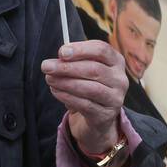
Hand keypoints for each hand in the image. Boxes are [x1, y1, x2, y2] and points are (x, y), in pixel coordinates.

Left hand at [42, 40, 127, 155]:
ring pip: (90, 88)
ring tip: (49, 79)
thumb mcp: (86, 70)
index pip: (102, 50)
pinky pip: (85, 104)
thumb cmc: (89, 86)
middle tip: (46, 66)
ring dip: (66, 82)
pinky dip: (67, 96)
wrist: (97, 117)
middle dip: (67, 67)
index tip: (61, 52)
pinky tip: (55, 91)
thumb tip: (60, 56)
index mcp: (116, 61)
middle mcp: (120, 79)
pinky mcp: (106, 114)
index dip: (81, 49)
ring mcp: (115, 98)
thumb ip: (75, 60)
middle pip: (94, 69)